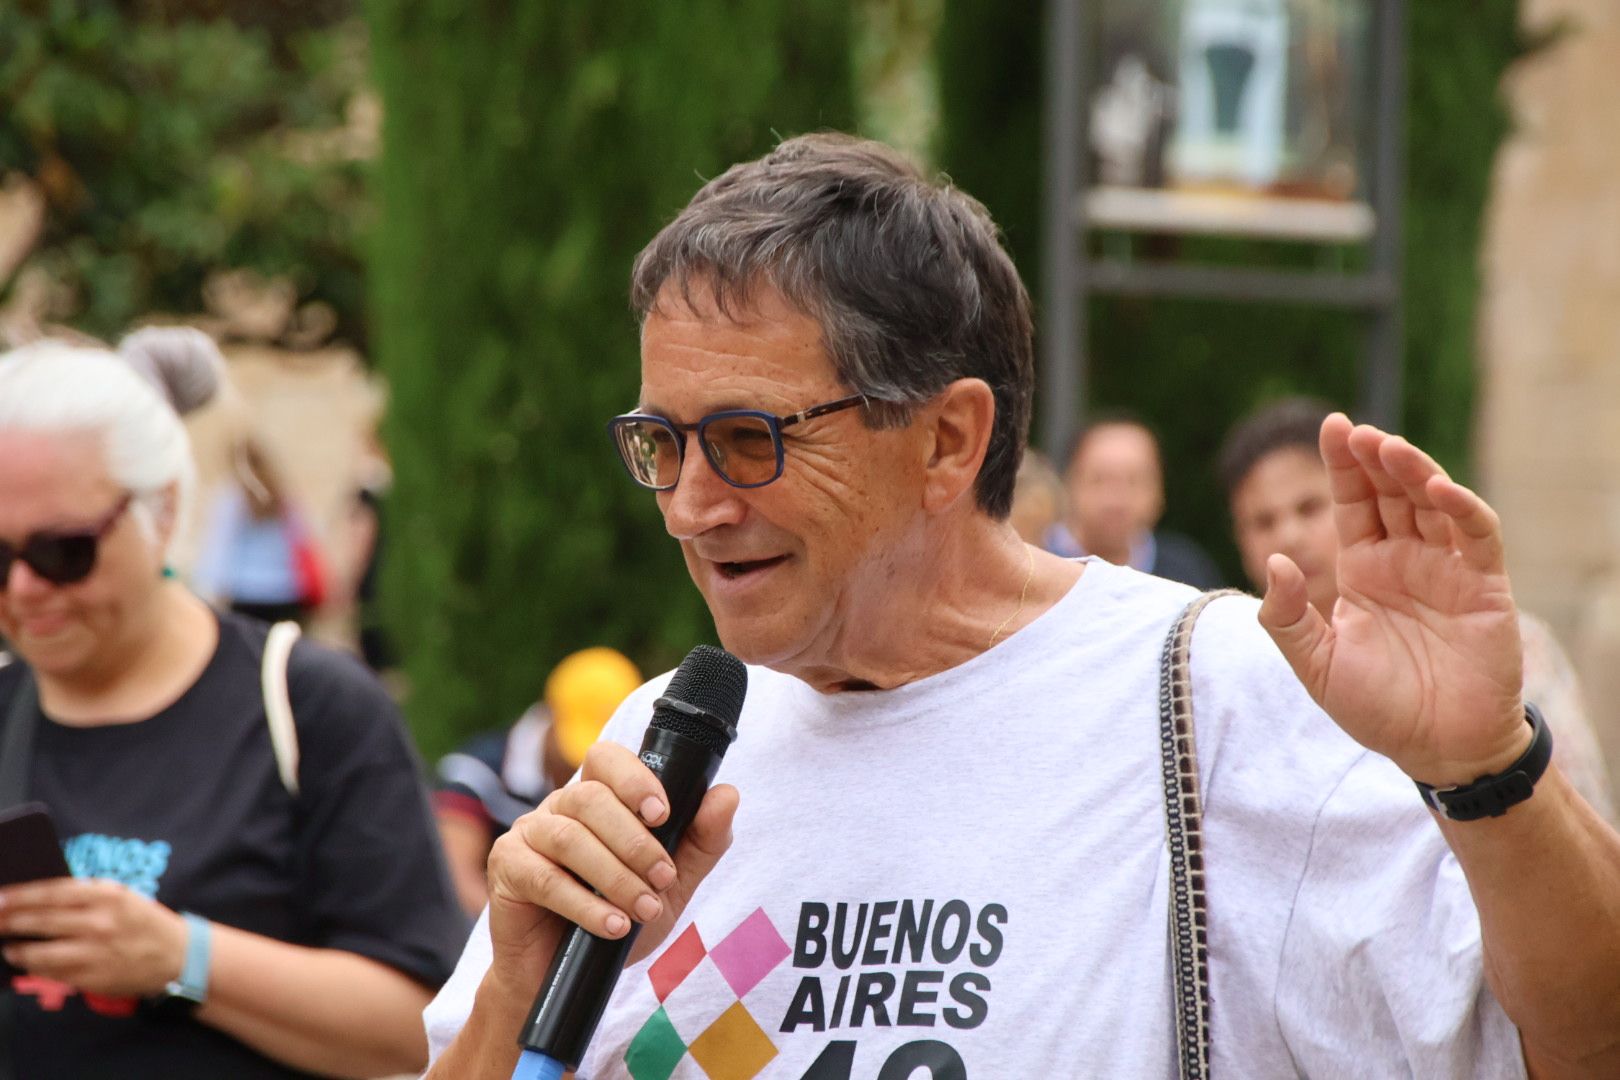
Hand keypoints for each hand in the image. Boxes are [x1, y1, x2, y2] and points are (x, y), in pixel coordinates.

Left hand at [0, 878, 187, 997]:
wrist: (178, 955)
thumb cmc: (143, 921)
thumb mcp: (120, 897)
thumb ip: (84, 896)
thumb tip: (37, 898)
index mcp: (106, 896)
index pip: (51, 893)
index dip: (19, 896)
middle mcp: (98, 922)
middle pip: (39, 921)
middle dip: (9, 921)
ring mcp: (94, 952)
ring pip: (39, 952)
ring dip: (16, 950)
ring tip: (7, 947)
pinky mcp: (92, 977)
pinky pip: (52, 972)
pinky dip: (34, 967)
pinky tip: (27, 962)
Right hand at [482, 741, 737, 1000]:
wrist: (568, 980)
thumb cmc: (617, 918)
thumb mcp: (671, 884)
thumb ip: (701, 840)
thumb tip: (727, 794)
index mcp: (595, 797)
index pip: (607, 759)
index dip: (634, 779)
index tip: (663, 814)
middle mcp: (557, 807)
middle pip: (589, 798)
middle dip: (634, 841)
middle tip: (663, 879)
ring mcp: (526, 835)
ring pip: (568, 837)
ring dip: (615, 875)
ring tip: (643, 909)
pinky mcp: (506, 871)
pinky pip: (545, 879)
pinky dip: (585, 904)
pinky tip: (612, 926)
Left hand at [1258, 415, 1528, 786]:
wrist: (1437, 750)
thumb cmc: (1378, 708)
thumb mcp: (1317, 665)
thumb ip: (1287, 617)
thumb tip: (1273, 560)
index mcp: (1362, 570)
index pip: (1352, 502)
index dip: (1343, 465)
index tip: (1332, 425)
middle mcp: (1404, 561)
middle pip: (1391, 492)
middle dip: (1375, 458)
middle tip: (1356, 431)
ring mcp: (1447, 570)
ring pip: (1432, 503)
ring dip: (1414, 472)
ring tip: (1388, 448)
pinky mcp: (1485, 588)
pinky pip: (1477, 536)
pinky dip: (1461, 508)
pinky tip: (1437, 490)